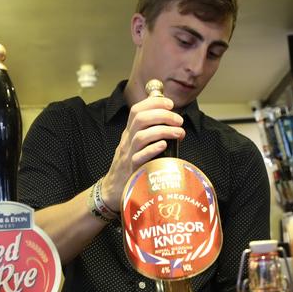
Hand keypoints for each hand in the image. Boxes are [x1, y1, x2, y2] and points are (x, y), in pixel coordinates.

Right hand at [101, 96, 184, 211]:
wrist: (113, 188)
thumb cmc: (131, 165)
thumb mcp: (137, 145)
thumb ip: (151, 133)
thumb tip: (175, 125)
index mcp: (129, 132)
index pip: (137, 110)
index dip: (154, 103)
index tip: (170, 104)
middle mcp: (127, 140)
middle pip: (140, 119)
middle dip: (162, 115)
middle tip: (178, 120)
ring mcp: (128, 154)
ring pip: (141, 136)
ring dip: (163, 131)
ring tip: (179, 133)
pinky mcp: (131, 169)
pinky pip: (140, 156)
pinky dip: (153, 148)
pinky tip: (164, 145)